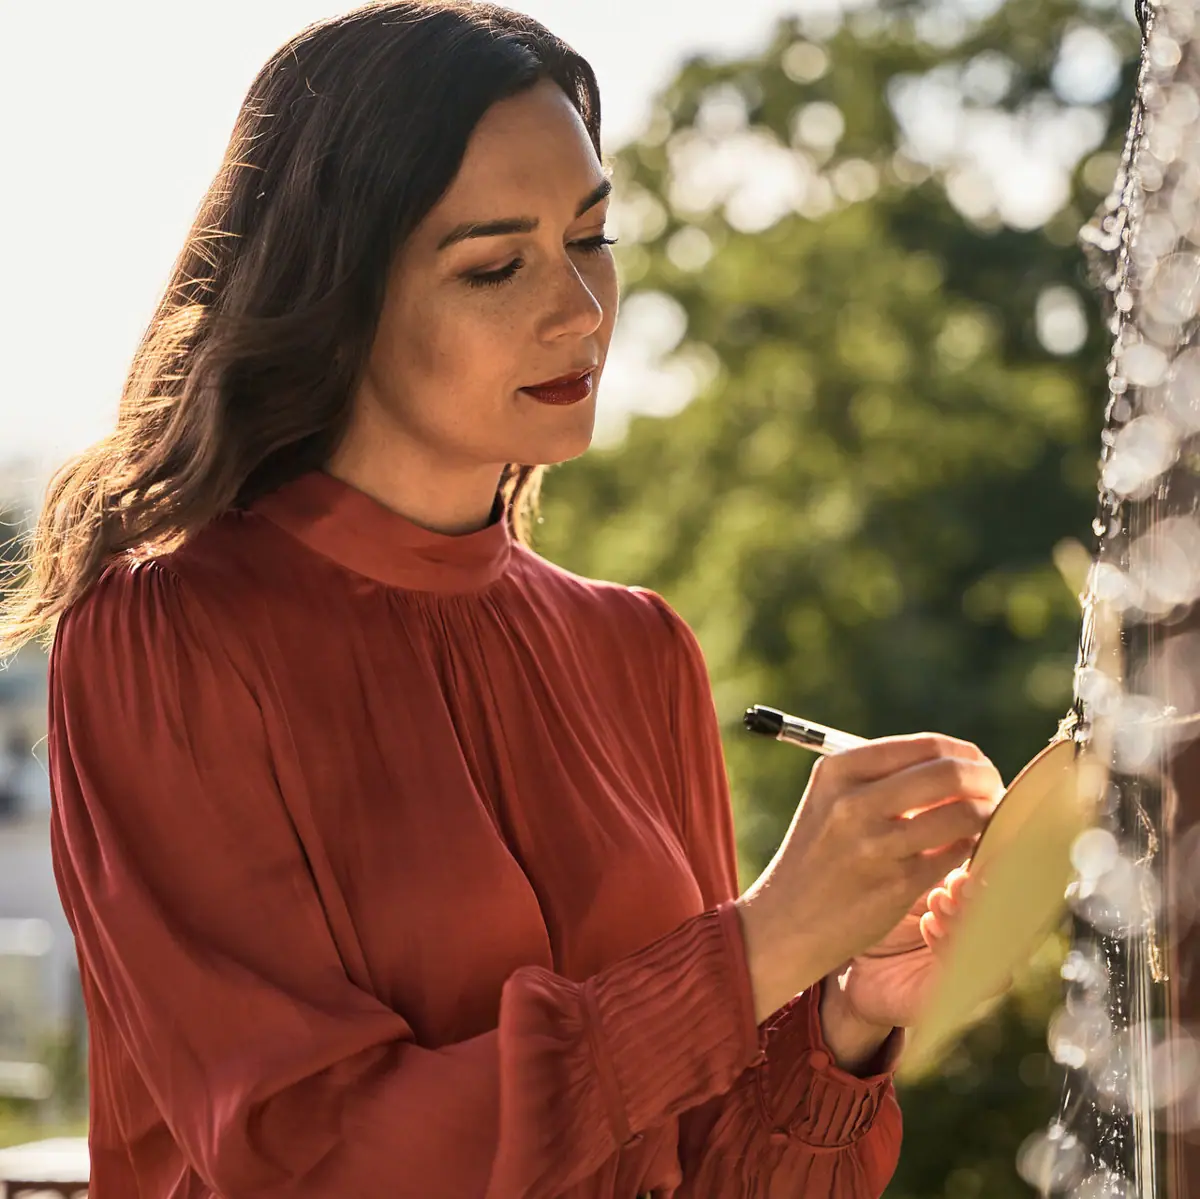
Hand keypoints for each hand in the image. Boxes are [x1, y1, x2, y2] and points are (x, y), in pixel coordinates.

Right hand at [736, 740, 1002, 1025]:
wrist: (786, 919)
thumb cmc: (820, 851)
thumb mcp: (831, 797)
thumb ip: (884, 774)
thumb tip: (958, 762)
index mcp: (838, 770)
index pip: (926, 746)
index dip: (965, 754)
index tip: (977, 767)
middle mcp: (854, 802)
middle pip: (949, 773)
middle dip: (985, 780)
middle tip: (992, 792)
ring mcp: (875, 845)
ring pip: (962, 815)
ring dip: (985, 816)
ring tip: (983, 821)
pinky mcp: (895, 885)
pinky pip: (956, 854)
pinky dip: (970, 849)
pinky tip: (962, 851)